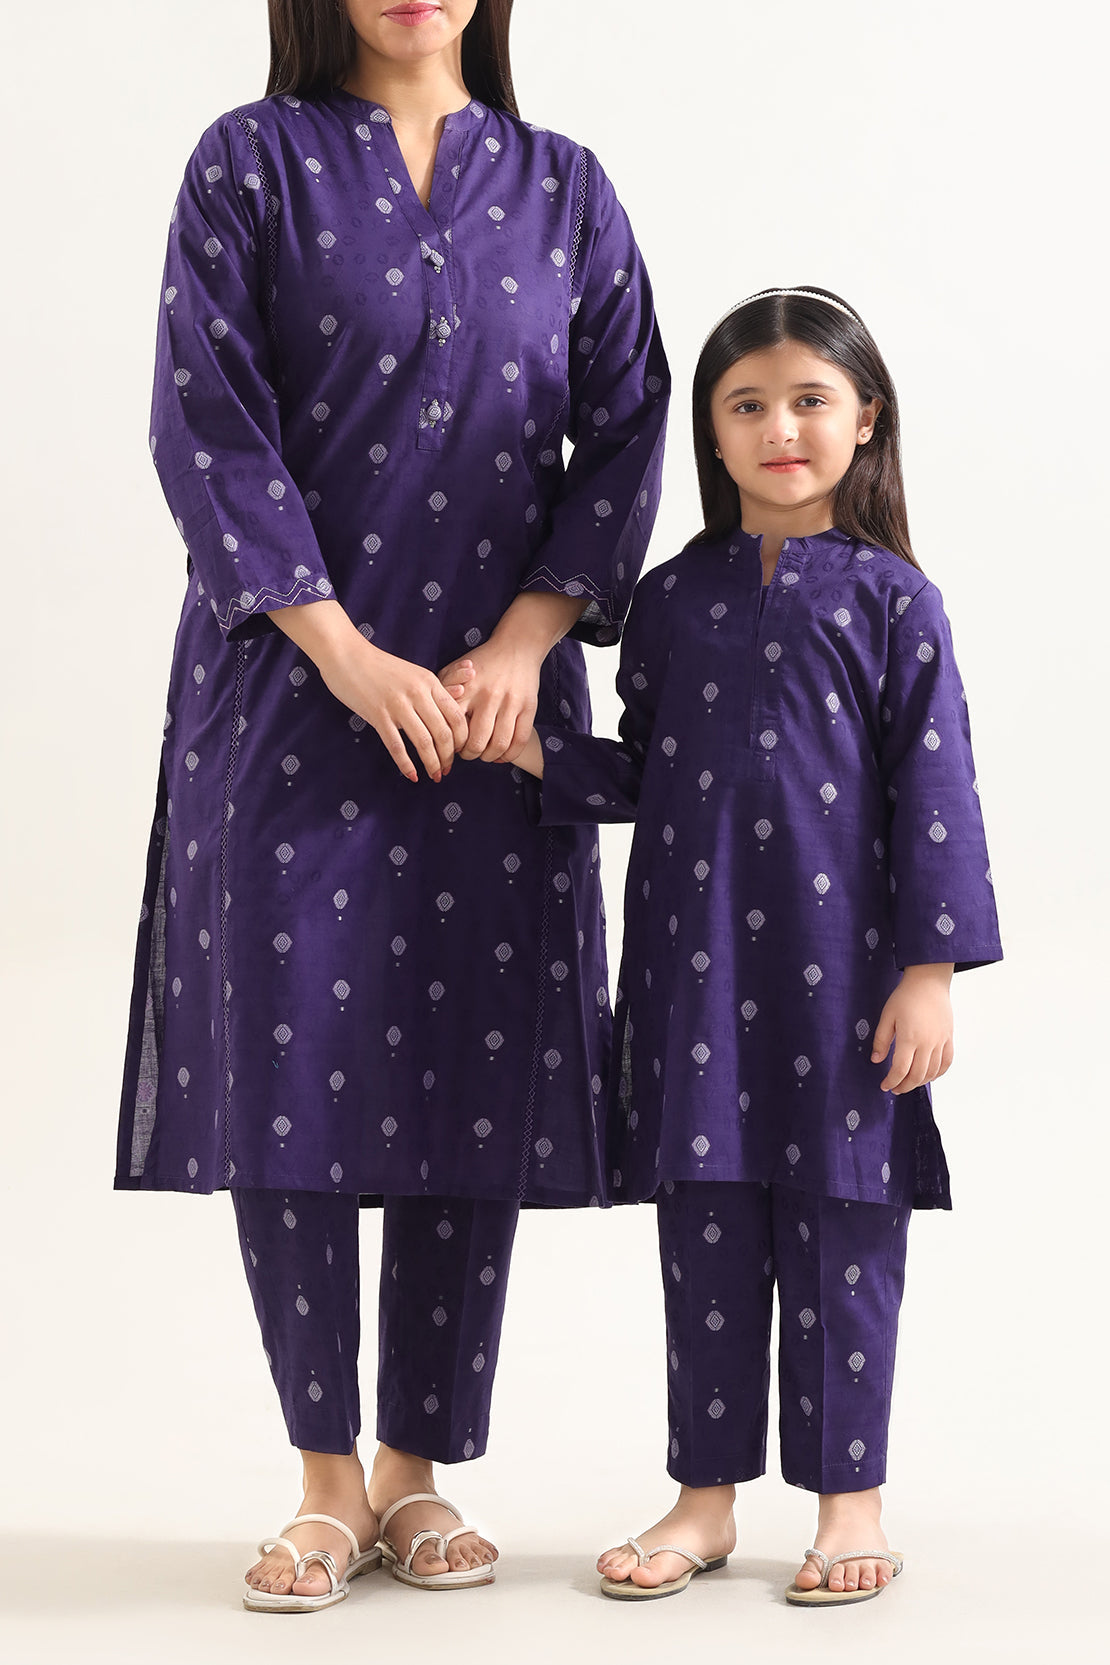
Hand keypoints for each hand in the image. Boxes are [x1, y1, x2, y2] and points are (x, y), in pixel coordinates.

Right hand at [323, 639, 473, 782]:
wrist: (346, 654)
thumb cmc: (379, 666)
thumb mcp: (412, 674)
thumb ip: (430, 693)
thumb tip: (449, 716)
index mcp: (429, 682)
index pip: (457, 717)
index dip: (461, 740)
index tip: (458, 753)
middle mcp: (418, 693)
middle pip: (443, 733)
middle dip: (448, 757)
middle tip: (446, 770)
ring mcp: (397, 704)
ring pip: (424, 742)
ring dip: (431, 764)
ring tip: (434, 775)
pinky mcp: (377, 714)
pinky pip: (397, 746)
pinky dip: (406, 765)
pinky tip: (412, 775)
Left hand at [439, 591, 585, 763]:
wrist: (517, 646)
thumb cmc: (481, 661)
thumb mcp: (455, 669)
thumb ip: (443, 692)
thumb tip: (434, 721)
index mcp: (468, 688)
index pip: (454, 726)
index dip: (450, 742)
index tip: (449, 744)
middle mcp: (489, 697)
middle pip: (477, 742)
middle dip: (469, 755)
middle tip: (466, 753)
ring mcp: (511, 703)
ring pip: (499, 745)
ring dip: (489, 757)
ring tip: (484, 754)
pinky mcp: (529, 708)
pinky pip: (519, 741)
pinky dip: (509, 755)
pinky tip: (501, 755)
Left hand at [871, 963, 954, 1093]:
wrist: (929, 982)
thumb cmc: (906, 996)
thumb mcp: (887, 1016)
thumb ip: (881, 1040)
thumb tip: (876, 1060)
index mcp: (909, 1038)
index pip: (900, 1070)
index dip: (891, 1081)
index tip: (885, 1086)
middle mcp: (927, 1043)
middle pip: (917, 1075)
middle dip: (905, 1086)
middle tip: (895, 1088)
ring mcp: (940, 1042)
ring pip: (932, 1072)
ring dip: (920, 1082)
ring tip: (909, 1083)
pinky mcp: (948, 1038)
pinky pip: (946, 1062)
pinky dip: (938, 1073)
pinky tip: (929, 1076)